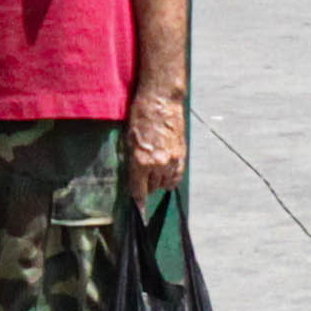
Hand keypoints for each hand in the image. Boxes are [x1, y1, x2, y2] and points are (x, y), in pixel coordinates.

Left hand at [125, 82, 187, 200]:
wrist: (161, 100)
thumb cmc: (140, 116)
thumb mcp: (128, 140)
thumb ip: (131, 161)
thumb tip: (133, 176)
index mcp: (141, 161)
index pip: (139, 190)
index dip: (138, 202)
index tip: (139, 210)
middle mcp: (157, 164)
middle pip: (152, 188)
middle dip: (146, 186)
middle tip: (142, 178)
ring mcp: (171, 160)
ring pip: (165, 183)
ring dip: (158, 181)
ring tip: (153, 171)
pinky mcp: (181, 154)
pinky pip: (177, 176)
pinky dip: (171, 177)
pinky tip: (165, 172)